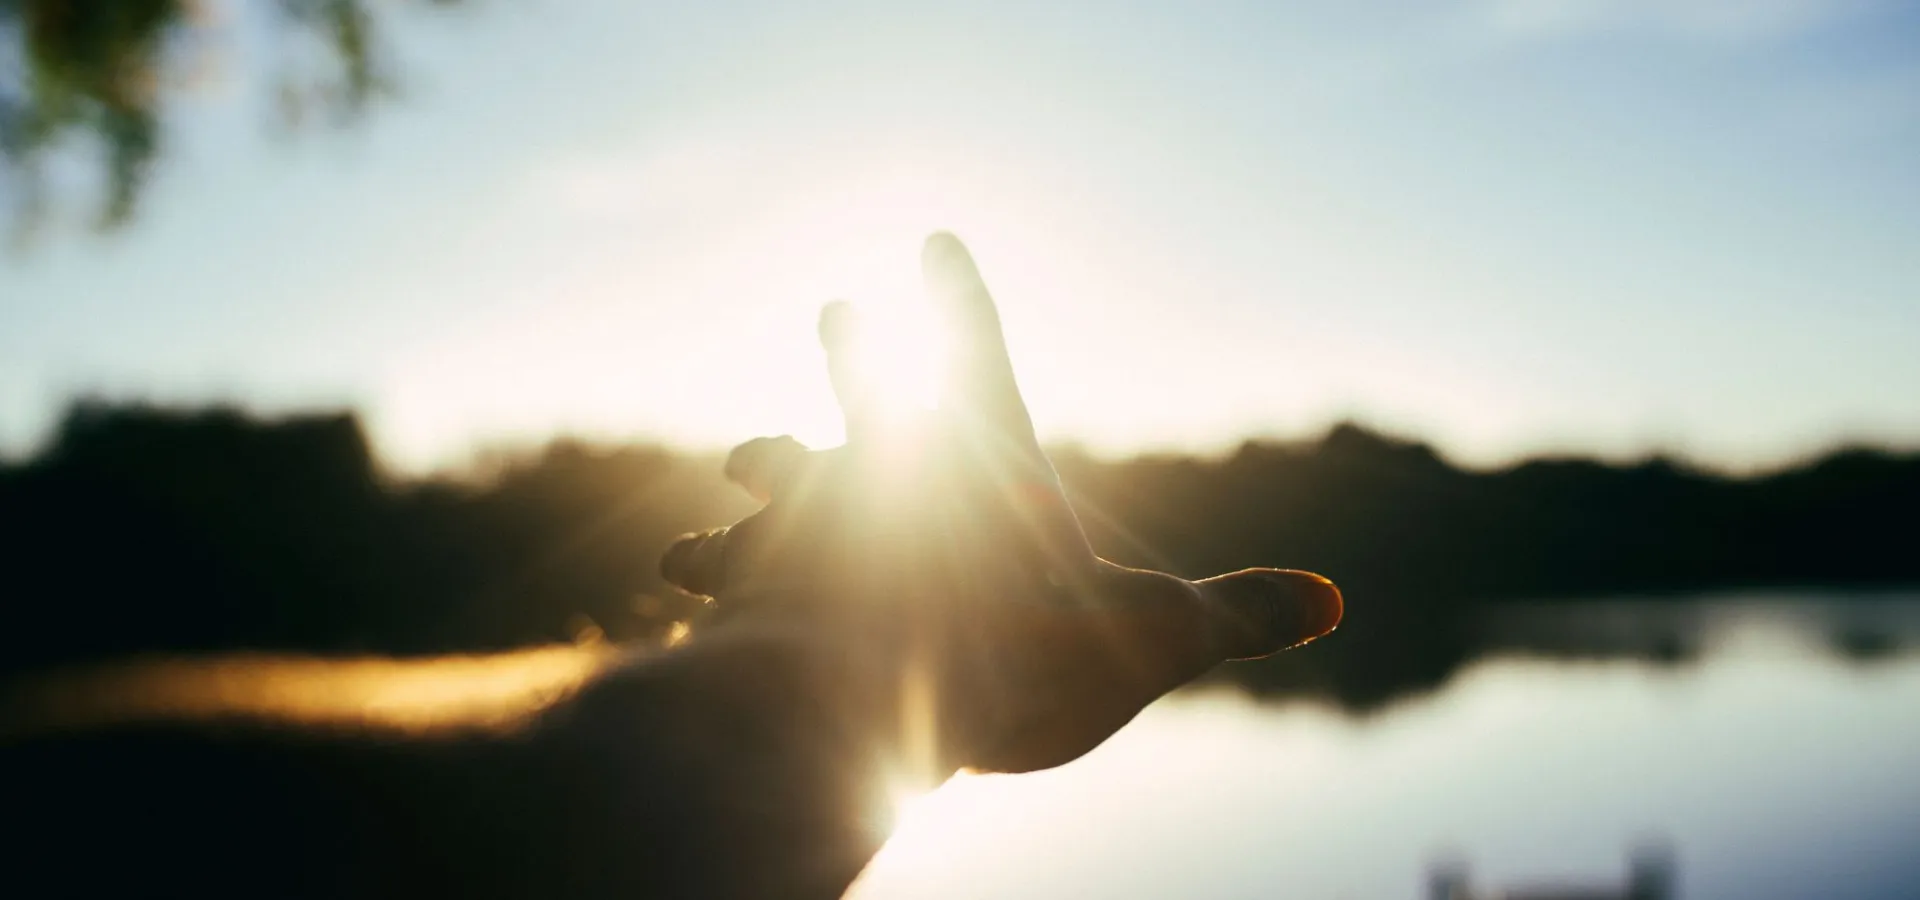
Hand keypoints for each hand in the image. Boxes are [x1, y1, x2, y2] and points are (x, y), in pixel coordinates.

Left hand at [660, 233, 1341, 777]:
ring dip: (766, 462)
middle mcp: (885, 463)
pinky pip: (726, 559)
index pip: (977, 349)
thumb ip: (1236, 617)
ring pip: (778, 466)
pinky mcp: (753, 575)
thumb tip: (1332, 606)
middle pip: (865, 385)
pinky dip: (717, 563)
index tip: (934, 238)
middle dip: (858, 351)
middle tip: (839, 312)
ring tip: (743, 457)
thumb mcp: (1154, 636)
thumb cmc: (1021, 650)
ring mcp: (810, 513)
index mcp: (980, 457)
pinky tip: (690, 571)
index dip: (960, 295)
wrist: (870, 693)